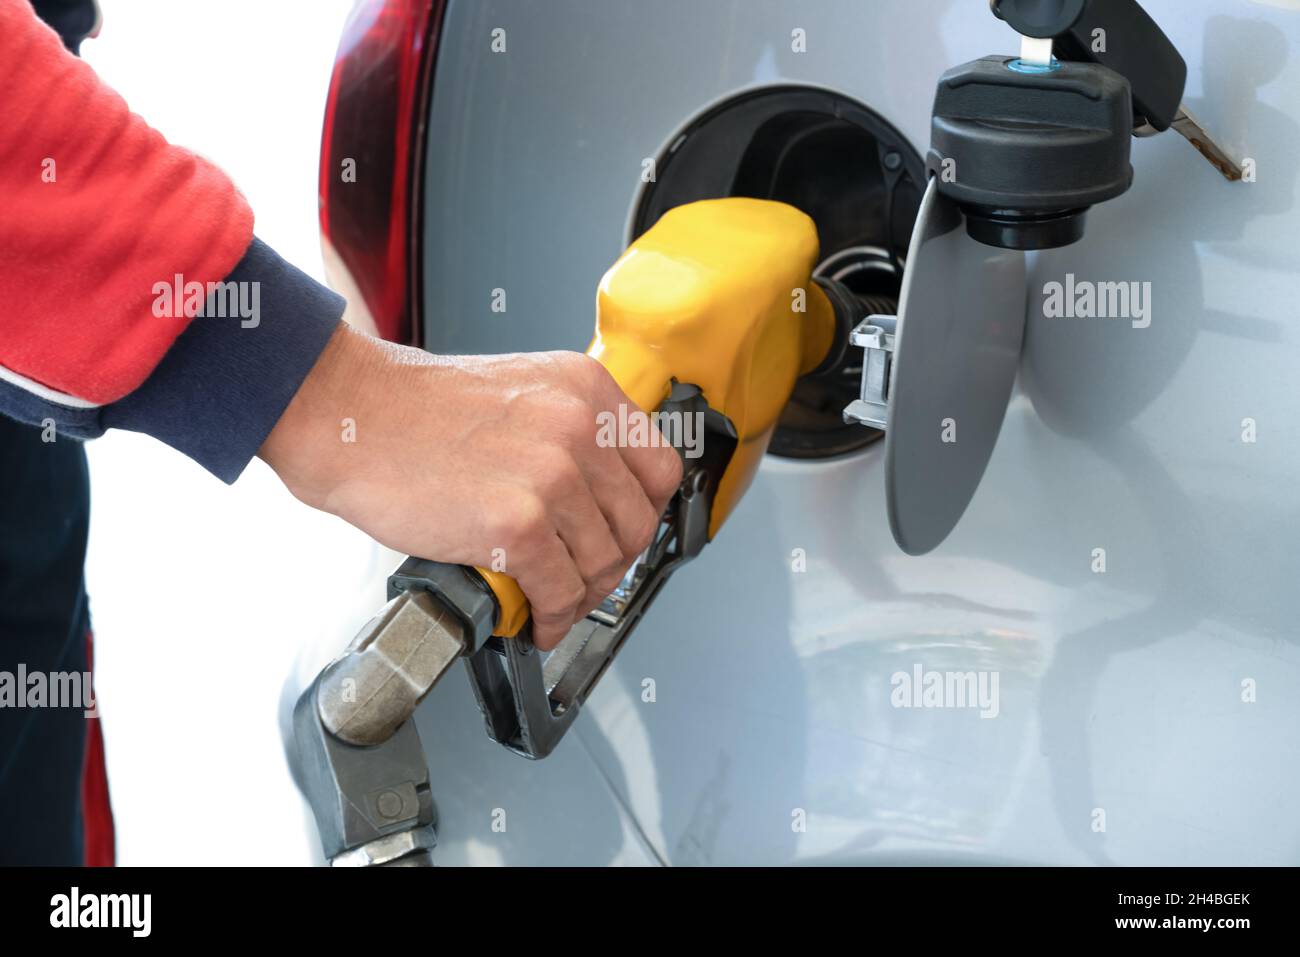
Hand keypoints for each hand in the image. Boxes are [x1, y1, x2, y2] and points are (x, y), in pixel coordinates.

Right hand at [260, 323, 682, 649]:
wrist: (350, 416)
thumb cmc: (416, 409)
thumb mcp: (520, 393)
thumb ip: (568, 433)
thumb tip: (598, 498)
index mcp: (587, 389)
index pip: (659, 469)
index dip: (642, 514)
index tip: (619, 535)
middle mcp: (580, 427)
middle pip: (636, 523)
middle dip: (612, 565)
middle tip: (583, 580)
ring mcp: (553, 476)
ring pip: (602, 564)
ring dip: (579, 598)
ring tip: (551, 603)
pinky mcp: (518, 524)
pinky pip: (559, 591)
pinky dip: (550, 617)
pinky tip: (532, 620)